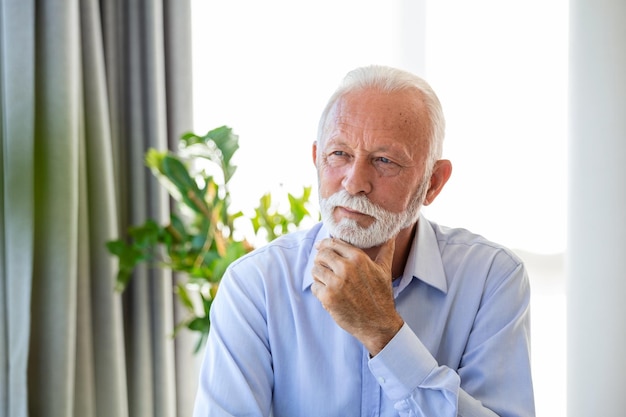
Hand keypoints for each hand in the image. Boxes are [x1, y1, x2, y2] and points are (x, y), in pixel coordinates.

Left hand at [311, 237, 403, 355]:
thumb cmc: (381, 296)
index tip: (320, 246)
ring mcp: (336, 283)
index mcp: (358, 258)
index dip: (324, 244)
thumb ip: (385, 250)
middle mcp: (346, 268)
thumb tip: (391, 235)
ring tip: (327, 281)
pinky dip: (319, 290)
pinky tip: (329, 294)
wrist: (378, 324)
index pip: (332, 243)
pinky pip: (314, 287)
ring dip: (318, 275)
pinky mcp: (328, 298)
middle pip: (321, 255)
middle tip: (324, 267)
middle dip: (320, 260)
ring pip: (315, 270)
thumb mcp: (384, 270)